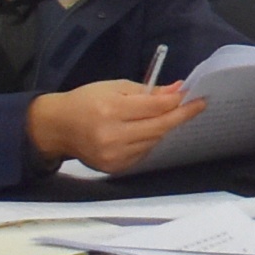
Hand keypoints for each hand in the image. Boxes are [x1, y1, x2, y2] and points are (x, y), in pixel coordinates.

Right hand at [30, 80, 201, 174]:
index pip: (155, 108)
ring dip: (161, 127)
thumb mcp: (115, 88)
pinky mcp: (114, 167)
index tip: (194, 97)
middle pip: (159, 127)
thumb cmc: (87, 101)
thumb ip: (147, 91)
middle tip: (195, 106)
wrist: (58, 127)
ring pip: (153, 141)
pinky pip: (143, 153)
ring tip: (158, 116)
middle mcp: (113, 136)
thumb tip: (176, 91)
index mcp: (112, 111)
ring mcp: (113, 155)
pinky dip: (147, 140)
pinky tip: (140, 131)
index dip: (178, 102)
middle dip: (179, 115)